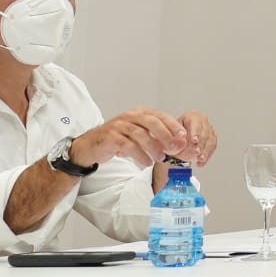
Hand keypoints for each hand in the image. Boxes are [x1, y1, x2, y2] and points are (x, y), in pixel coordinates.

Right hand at [72, 108, 189, 168]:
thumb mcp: (139, 135)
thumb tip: (178, 144)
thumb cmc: (118, 139)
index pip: (160, 116)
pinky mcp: (110, 137)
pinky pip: (128, 146)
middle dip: (166, 135)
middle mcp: (129, 116)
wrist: (91, 146)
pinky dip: (140, 155)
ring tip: (161, 158)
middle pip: (151, 122)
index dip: (173, 126)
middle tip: (175, 148)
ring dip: (153, 147)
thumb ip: (156, 137)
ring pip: (140, 134)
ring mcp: (118, 126)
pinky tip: (146, 162)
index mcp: (139, 113)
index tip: (184, 136)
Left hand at [176, 111, 217, 166]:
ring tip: (199, 159)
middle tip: (196, 152)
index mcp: (191, 116)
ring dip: (205, 151)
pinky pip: (212, 147)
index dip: (195, 132)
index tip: (194, 141)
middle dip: (200, 144)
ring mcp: (208, 129)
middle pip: (204, 132)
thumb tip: (182, 143)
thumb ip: (176, 139)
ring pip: (210, 140)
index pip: (195, 123)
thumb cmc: (172, 137)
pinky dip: (207, 155)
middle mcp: (202, 121)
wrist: (175, 142)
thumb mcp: (170, 135)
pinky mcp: (212, 138)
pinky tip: (201, 161)